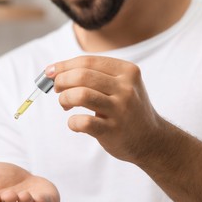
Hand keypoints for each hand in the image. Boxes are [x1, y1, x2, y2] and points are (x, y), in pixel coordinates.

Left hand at [46, 56, 163, 162]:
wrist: (151, 139)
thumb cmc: (126, 109)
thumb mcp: (121, 85)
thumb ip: (93, 75)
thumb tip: (53, 71)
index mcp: (127, 71)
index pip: (87, 61)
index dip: (63, 66)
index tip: (50, 72)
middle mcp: (126, 88)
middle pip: (82, 76)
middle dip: (61, 80)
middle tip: (57, 89)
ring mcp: (121, 110)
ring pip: (81, 95)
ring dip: (65, 99)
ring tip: (65, 104)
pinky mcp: (113, 130)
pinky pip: (83, 122)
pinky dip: (72, 122)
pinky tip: (75, 123)